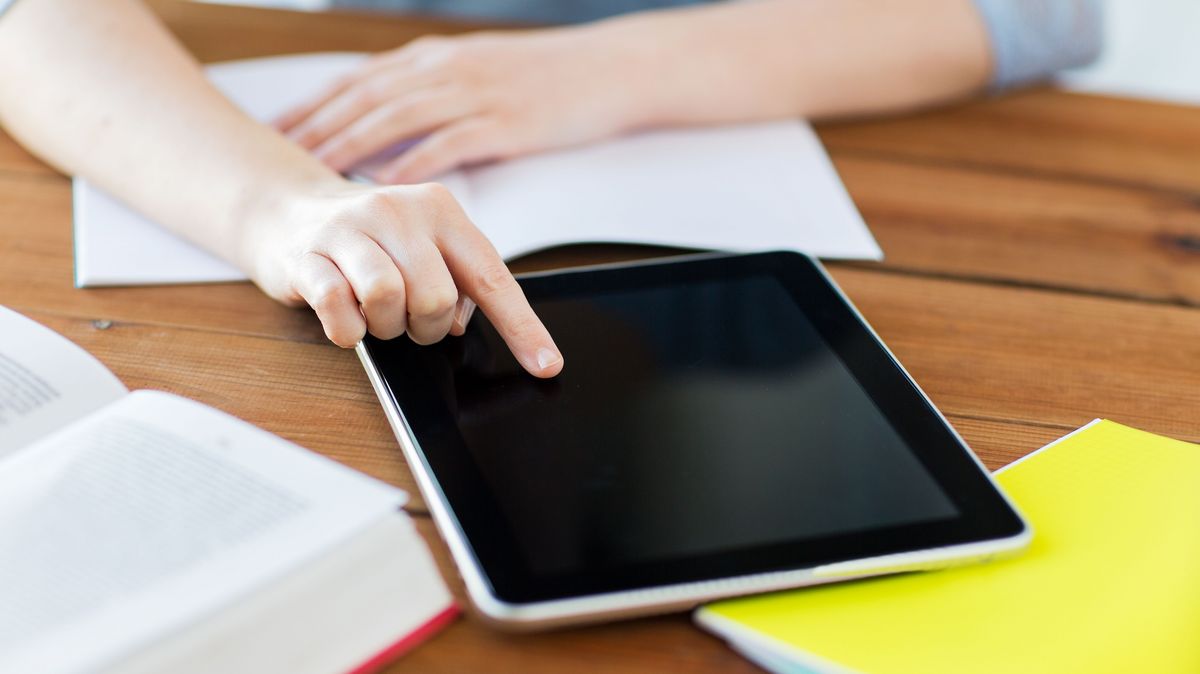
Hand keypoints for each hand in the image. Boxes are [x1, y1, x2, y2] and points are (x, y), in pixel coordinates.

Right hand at [243, 179, 562, 377]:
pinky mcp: (306, 255)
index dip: (521, 326)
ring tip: (377, 315)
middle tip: (408, 319)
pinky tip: (346, 318)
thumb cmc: (373, 240)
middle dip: (426, 326)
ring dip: (387, 327)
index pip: (491, 276)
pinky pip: (337, 307)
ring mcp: (348, 229)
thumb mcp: (426, 247)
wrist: (289, 211)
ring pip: (387, 297)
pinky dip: (348, 329)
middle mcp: (398, 211)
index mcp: (441, 210)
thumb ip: (457, 281)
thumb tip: (460, 323)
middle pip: (436, 296)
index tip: (546, 364)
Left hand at [275, 27, 645, 182]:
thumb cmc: (543, 78)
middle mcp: (444, 71)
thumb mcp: (476, 71)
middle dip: (317, 128)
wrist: (607, 68)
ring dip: (351, 146)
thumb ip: (430, 92)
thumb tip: (387, 127)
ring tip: (317, 175)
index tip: (275, 131)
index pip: (357, 81)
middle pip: (365, 98)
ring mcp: (474, 94)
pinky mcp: (504, 122)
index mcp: (433, 59)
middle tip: (275, 159)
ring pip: (396, 118)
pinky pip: (448, 144)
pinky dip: (413, 163)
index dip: (313, 105)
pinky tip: (386, 186)